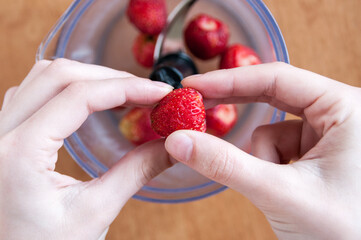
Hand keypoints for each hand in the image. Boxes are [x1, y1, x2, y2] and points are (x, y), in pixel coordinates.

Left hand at [0, 59, 172, 239]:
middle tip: (145, 92)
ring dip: (88, 78)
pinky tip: (90, 101)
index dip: (126, 88)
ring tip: (124, 94)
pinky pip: (33, 92)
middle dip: (109, 78)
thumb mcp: (95, 212)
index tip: (159, 92)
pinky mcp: (5, 135)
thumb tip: (171, 146)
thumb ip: (136, 172)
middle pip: (58, 75)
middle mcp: (0, 134)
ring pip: (43, 77)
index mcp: (19, 153)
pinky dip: (67, 88)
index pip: (79, 97)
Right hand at [165, 62, 360, 238]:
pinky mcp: (317, 154)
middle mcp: (339, 114)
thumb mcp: (281, 193)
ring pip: (271, 131)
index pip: (277, 79)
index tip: (193, 86)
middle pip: (273, 96)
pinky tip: (282, 188)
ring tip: (272, 188)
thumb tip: (178, 140)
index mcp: (346, 108)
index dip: (229, 80)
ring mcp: (328, 135)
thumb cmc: (347, 232)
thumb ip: (226, 165)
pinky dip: (269, 168)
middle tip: (198, 106)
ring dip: (261, 159)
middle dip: (236, 107)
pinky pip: (278, 150)